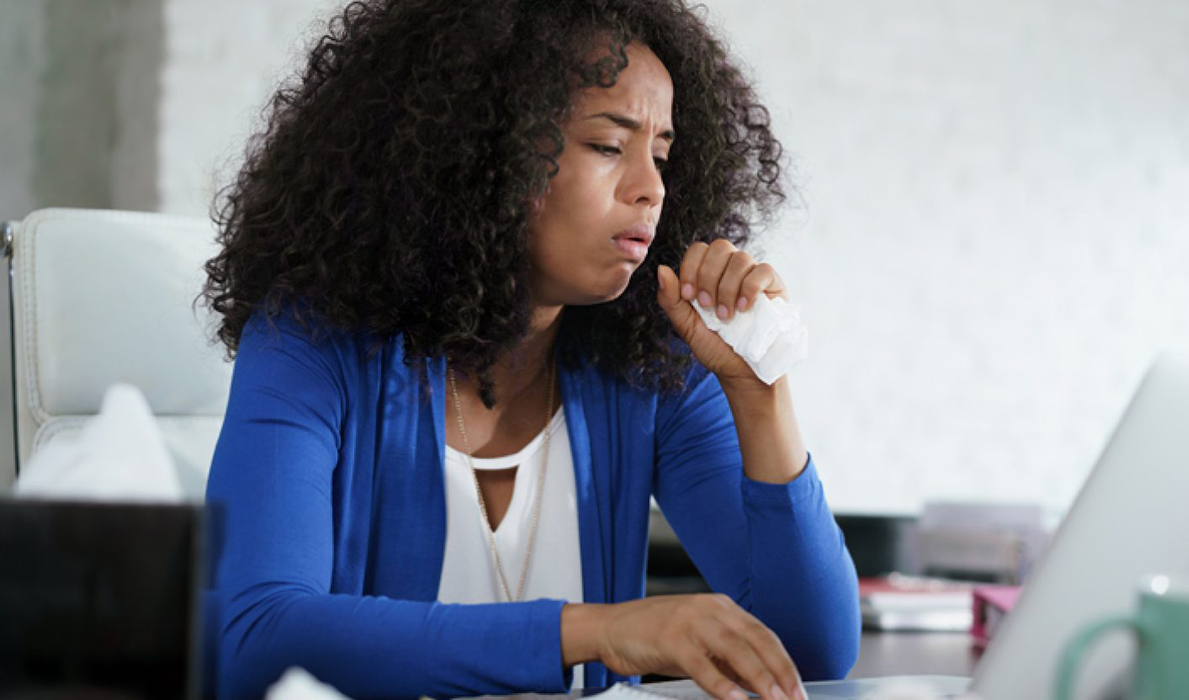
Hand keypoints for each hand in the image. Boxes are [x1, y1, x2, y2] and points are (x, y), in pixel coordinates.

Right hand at [564, 595, 806, 699]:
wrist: (608, 627)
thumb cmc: (651, 636)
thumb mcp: (696, 644)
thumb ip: (726, 659)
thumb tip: (759, 683)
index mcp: (720, 607)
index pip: (764, 634)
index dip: (785, 663)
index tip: (799, 689)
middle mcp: (709, 609)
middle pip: (756, 640)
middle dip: (781, 673)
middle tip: (795, 699)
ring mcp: (689, 620)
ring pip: (735, 650)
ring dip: (759, 679)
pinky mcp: (669, 637)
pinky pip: (701, 664)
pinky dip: (721, 684)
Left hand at [656, 240, 787, 385]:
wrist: (742, 372)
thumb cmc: (715, 347)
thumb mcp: (687, 326)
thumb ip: (671, 300)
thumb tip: (661, 269)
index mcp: (709, 274)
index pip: (698, 249)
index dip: (691, 267)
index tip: (689, 296)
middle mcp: (731, 269)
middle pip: (720, 247)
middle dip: (708, 276)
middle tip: (707, 306)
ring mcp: (753, 275)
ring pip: (740, 258)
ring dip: (727, 288)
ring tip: (726, 316)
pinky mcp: (773, 285)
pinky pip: (763, 270)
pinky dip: (750, 288)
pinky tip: (744, 309)